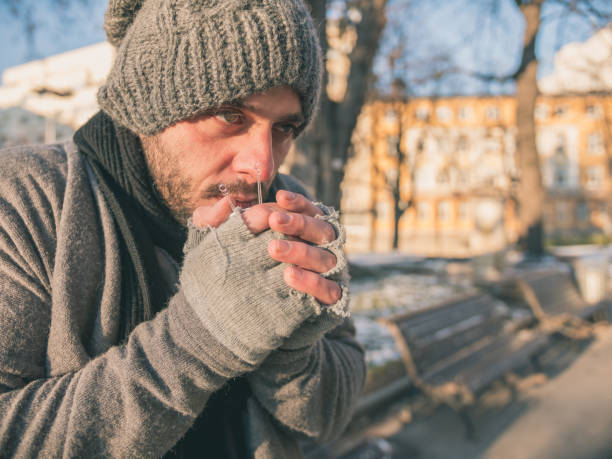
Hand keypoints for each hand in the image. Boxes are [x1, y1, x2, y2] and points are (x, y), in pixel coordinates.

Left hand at [191, 190, 340, 304]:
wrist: (249, 321)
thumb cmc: (238, 271)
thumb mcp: (222, 245)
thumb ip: (217, 222)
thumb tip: (225, 202)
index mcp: (305, 232)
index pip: (309, 211)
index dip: (298, 203)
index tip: (279, 197)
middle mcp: (322, 250)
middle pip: (321, 230)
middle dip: (299, 222)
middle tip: (274, 220)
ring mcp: (328, 275)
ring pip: (326, 257)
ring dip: (301, 250)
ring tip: (273, 249)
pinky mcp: (329, 299)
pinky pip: (330, 289)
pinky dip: (312, 281)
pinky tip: (289, 275)